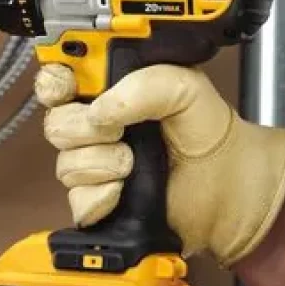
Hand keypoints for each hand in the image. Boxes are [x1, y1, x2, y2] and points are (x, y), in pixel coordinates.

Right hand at [34, 63, 284, 265]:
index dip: (54, 82)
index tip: (70, 87)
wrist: (230, 187)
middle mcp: (96, 128)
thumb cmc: (209, 135)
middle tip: (120, 130)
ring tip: (133, 163)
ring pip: (65, 164)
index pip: (60, 80)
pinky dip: (100, 197)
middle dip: (84, 128)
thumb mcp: (186, 87)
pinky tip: (123, 191)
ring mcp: (95, 168)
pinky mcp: (98, 205)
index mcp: (109, 92)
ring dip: (101, 163)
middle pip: (55, 124)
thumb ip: (145, 84)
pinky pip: (77, 200)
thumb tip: (100, 110)